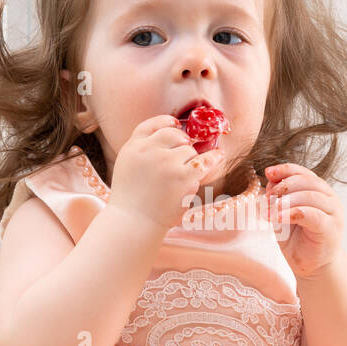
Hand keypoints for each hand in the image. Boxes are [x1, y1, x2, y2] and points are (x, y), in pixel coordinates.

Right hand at [106, 115, 226, 230]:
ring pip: (189, 150)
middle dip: (181, 144)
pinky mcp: (183, 177)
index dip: (167, 123)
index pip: (152, 125)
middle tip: (180, 159)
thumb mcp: (126, 165)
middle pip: (174, 135)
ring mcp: (167, 162)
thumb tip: (171, 131)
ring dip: (189, 161)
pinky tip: (220, 155)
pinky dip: (214, 158)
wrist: (133, 222)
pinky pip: (204, 161)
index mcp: (133, 146)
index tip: (176, 125)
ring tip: (180, 178)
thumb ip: (143, 148)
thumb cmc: (131, 198)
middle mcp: (149, 150)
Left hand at [265, 163, 343, 280]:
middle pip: (307, 181)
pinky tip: (278, 218)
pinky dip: (292, 213)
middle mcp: (329, 199)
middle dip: (284, 186)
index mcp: (319, 191)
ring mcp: (333, 213)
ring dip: (286, 200)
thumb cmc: (297, 239)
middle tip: (267, 197)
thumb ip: (278, 198)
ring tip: (269, 211)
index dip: (286, 170)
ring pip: (310, 196)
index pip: (304, 173)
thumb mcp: (283, 214)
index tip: (268, 173)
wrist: (312, 266)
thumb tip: (269, 180)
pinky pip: (311, 214)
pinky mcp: (330, 228)